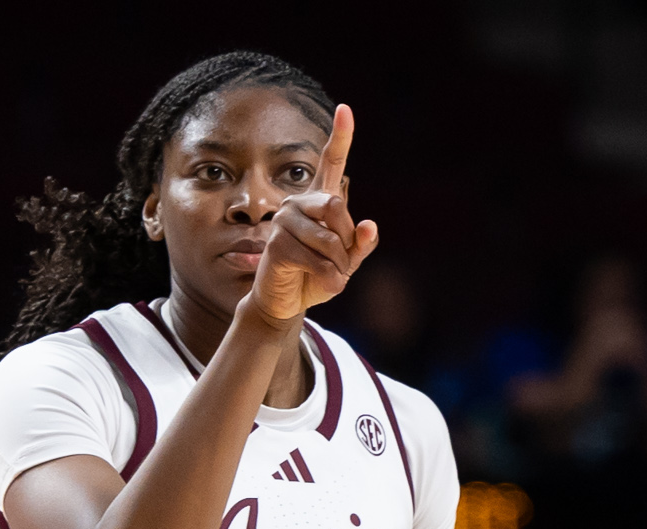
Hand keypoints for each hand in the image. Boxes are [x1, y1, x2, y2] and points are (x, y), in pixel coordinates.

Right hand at [245, 104, 379, 324]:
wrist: (287, 301)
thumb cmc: (317, 277)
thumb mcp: (347, 262)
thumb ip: (360, 244)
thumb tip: (369, 225)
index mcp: (319, 201)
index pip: (331, 162)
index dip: (341, 137)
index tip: (345, 109)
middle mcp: (298, 203)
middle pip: (336, 205)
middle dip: (347, 241)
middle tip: (342, 262)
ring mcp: (283, 220)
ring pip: (330, 238)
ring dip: (339, 266)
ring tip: (330, 276)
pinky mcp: (276, 243)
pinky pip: (316, 259)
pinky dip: (328, 277)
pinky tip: (321, 283)